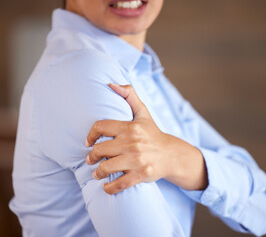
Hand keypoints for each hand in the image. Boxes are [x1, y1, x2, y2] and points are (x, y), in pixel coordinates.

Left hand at [85, 83, 207, 194]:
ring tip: (97, 173)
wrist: (171, 154)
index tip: (87, 142)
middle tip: (90, 159)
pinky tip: (106, 187)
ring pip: (106, 168)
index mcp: (130, 127)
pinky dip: (109, 188)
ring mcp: (137, 160)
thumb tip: (111, 84)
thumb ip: (129, 96)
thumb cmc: (152, 133)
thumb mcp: (143, 113)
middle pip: (100, 150)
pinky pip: (119, 184)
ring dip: (97, 172)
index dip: (90, 135)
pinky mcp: (141, 174)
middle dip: (92, 156)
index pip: (101, 127)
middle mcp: (132, 142)